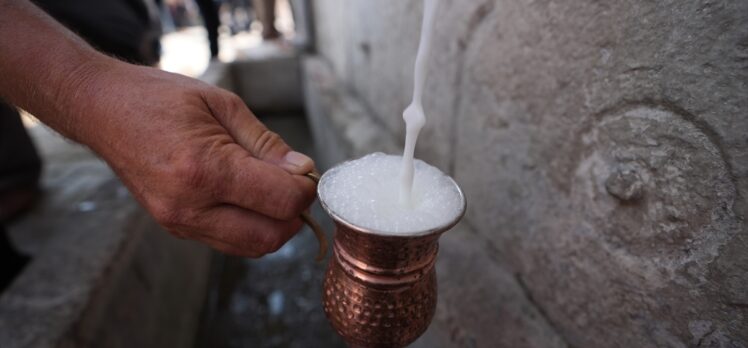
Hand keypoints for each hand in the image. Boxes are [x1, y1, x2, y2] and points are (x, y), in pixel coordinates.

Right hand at [70, 61, 316, 256]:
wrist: (102, 110)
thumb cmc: (160, 98)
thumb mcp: (222, 104)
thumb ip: (266, 143)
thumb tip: (303, 171)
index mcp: (204, 169)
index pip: (281, 202)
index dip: (305, 189)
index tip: (305, 171)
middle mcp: (190, 205)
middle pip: (270, 237)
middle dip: (294, 214)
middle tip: (294, 185)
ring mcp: (179, 222)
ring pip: (251, 247)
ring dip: (274, 225)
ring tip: (272, 191)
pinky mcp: (174, 227)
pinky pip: (228, 241)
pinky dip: (250, 226)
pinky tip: (248, 198)